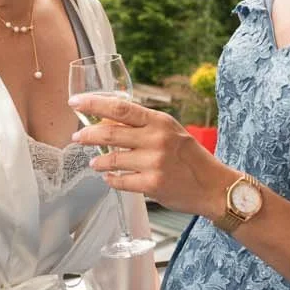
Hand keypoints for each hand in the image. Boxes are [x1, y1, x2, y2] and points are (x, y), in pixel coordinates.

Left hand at [67, 93, 223, 217]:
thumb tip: (106, 122)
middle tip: (77, 137)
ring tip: (94, 163)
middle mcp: (157, 139)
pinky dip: (111, 179)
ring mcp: (155, 163)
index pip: (120, 108)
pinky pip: (121, 181)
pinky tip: (110, 178)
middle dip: (87, 135)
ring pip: (112, 160)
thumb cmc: (189, 157)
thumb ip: (142, 126)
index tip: (75, 103)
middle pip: (110, 133)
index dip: (94, 104)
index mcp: (160, 122)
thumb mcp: (170, 132)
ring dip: (98, 162)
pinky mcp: (153, 184)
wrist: (213, 186)